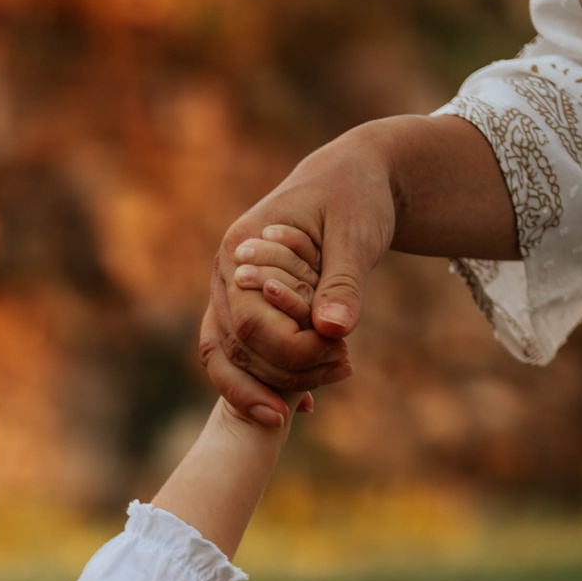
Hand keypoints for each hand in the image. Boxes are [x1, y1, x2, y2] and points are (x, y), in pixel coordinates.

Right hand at [196, 112, 519, 424]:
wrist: (352, 176)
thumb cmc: (354, 196)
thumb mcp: (356, 234)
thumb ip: (343, 282)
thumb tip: (334, 330)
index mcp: (240, 249)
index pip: (248, 323)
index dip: (291, 350)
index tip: (343, 353)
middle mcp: (225, 276)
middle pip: (234, 348)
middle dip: (288, 371)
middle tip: (347, 367)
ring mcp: (231, 294)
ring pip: (231, 358)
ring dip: (281, 381)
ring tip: (337, 376)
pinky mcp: (249, 307)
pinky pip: (245, 355)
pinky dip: (272, 381)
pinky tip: (308, 404)